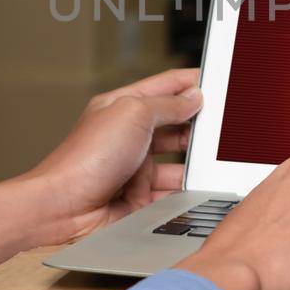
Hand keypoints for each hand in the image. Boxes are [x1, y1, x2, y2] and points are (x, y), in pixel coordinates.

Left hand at [0, 68, 201, 274]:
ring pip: (178, 162)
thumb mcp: (133, 115)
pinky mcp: (140, 198)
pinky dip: (186, 192)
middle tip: (227, 127)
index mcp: (125, 107)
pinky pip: (171, 192)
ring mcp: (135, 168)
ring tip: (217, 161)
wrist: (63, 208)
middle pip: (175, 126)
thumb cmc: (85, 158)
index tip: (221, 81)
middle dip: (199, 126)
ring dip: (195, 163)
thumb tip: (193, 97)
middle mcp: (130, 136)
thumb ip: (168, 105)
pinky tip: (201, 188)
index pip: (166, 87)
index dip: (192, 82)